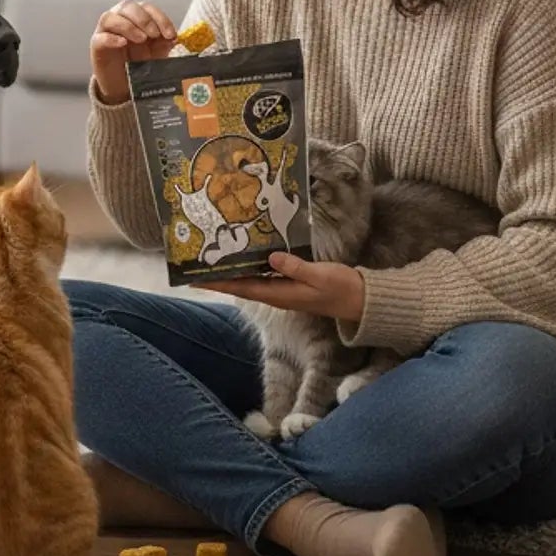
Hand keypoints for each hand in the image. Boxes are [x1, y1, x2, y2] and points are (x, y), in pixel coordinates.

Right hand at [90, 0, 177, 104]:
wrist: (124, 84)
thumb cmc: (141, 63)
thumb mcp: (157, 52)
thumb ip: (164, 43)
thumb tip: (174, 37)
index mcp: (136, 16)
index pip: (147, 8)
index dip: (160, 18)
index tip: (171, 34)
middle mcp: (120, 18)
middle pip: (128, 6)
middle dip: (144, 19)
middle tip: (154, 35)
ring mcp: (105, 30)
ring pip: (110, 17)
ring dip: (128, 26)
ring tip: (141, 39)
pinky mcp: (97, 45)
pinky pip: (100, 37)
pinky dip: (111, 38)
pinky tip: (122, 43)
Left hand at [194, 252, 365, 322]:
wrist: (359, 299)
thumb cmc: (340, 288)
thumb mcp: (319, 276)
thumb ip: (296, 267)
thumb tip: (270, 258)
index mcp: (279, 294)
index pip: (242, 288)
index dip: (219, 283)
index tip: (196, 278)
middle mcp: (276, 294)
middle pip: (241, 285)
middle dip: (219, 276)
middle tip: (197, 263)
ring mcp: (282, 289)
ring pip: (250, 280)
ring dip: (232, 271)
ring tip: (214, 258)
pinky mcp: (289, 283)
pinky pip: (263, 276)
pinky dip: (250, 267)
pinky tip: (244, 256)